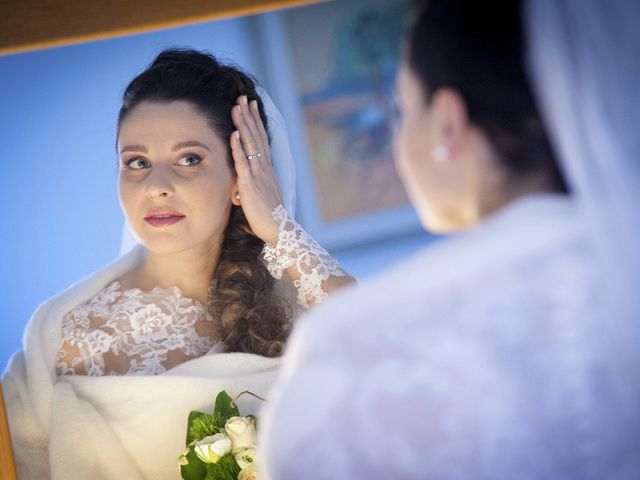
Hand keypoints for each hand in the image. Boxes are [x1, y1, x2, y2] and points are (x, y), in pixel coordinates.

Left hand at [230, 95, 283, 244]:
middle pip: (256, 136)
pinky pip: (244, 162)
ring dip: (243, 125)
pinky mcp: (251, 184)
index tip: (250, 104)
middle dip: (248, 116)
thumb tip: (239, 190)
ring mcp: (258, 174)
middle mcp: (264, 167)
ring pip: (250, 144)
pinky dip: (239, 147)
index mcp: (266, 168)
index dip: (255, 121)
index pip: (260, 138)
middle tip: (242, 97)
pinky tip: (235, 134)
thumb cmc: (268, 215)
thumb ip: (249, 188)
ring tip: (237, 107)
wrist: (278, 228)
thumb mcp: (258, 196)